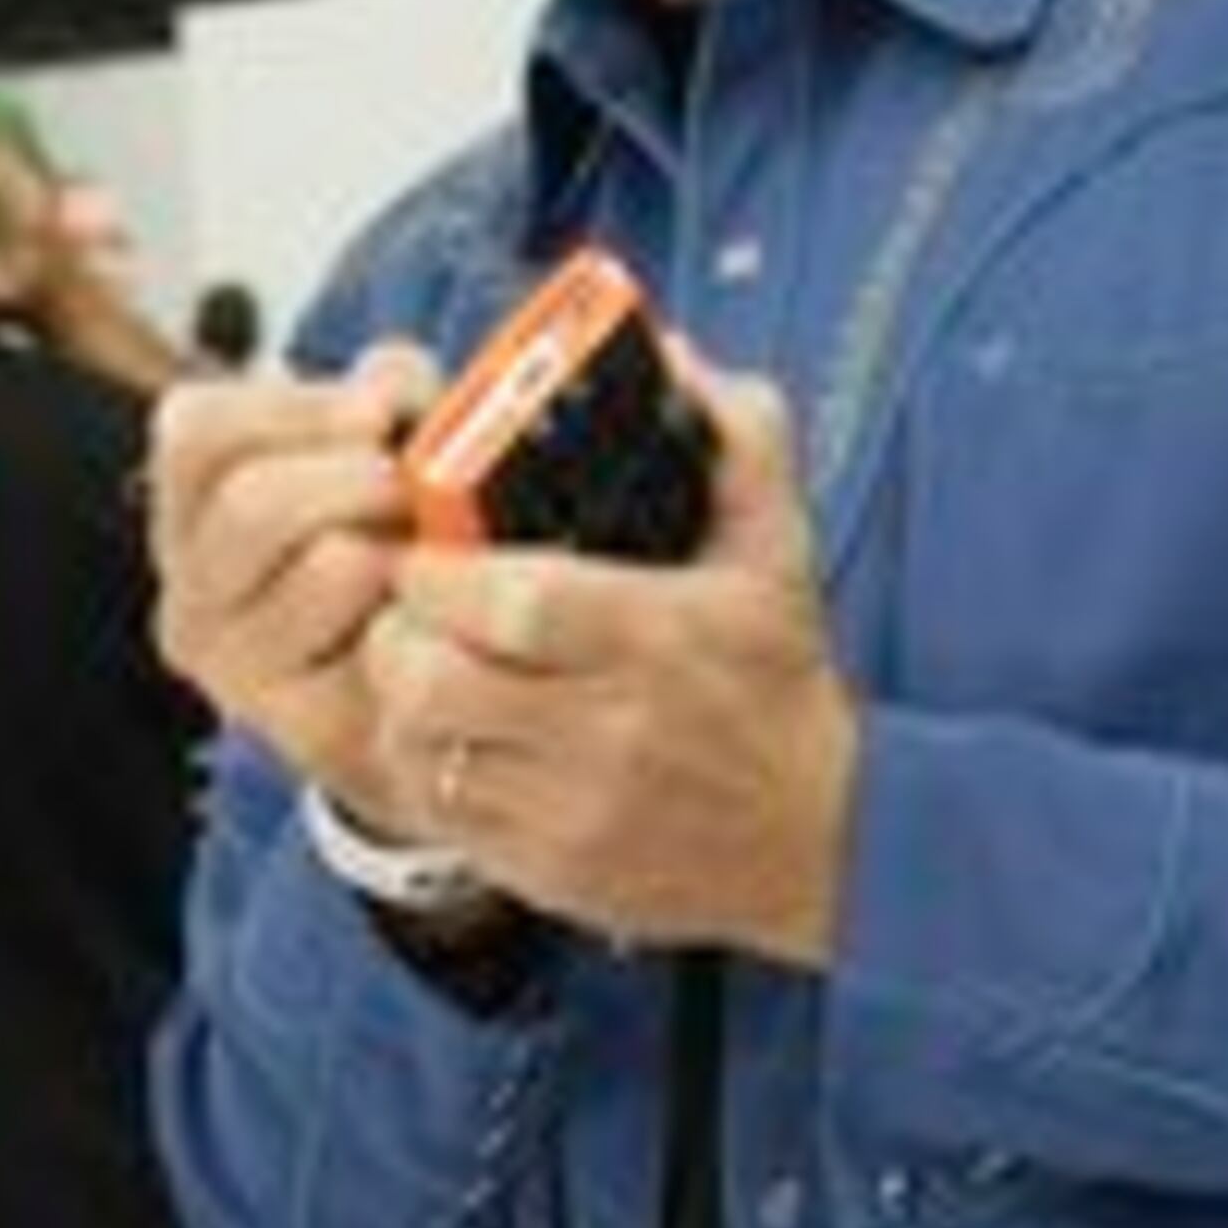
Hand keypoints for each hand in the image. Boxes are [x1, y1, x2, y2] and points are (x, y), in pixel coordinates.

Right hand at [145, 350, 443, 799]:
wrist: (429, 683)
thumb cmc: (390, 544)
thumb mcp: (380, 444)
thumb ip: (387, 388)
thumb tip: (390, 383)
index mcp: (185, 516)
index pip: (192, 431)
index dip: (296, 408)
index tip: (374, 416)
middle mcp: (189, 602)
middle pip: (253, 502)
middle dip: (360, 479)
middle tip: (414, 492)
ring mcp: (239, 677)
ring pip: (330, 563)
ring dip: (403, 545)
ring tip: (426, 560)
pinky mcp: (309, 731)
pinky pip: (387, 642)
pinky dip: (428, 611)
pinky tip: (433, 617)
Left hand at [366, 356, 862, 964]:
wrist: (826, 842)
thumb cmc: (781, 684)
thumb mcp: (779, 552)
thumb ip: (738, 439)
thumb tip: (671, 355)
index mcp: (659, 638)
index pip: (512, 598)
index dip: (440, 569)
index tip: (430, 550)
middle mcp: (612, 731)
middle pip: (437, 678)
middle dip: (401, 631)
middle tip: (412, 611)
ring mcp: (575, 811)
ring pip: (423, 748)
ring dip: (403, 701)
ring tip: (426, 670)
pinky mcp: (552, 871)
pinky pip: (439, 814)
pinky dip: (427, 767)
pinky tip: (454, 737)